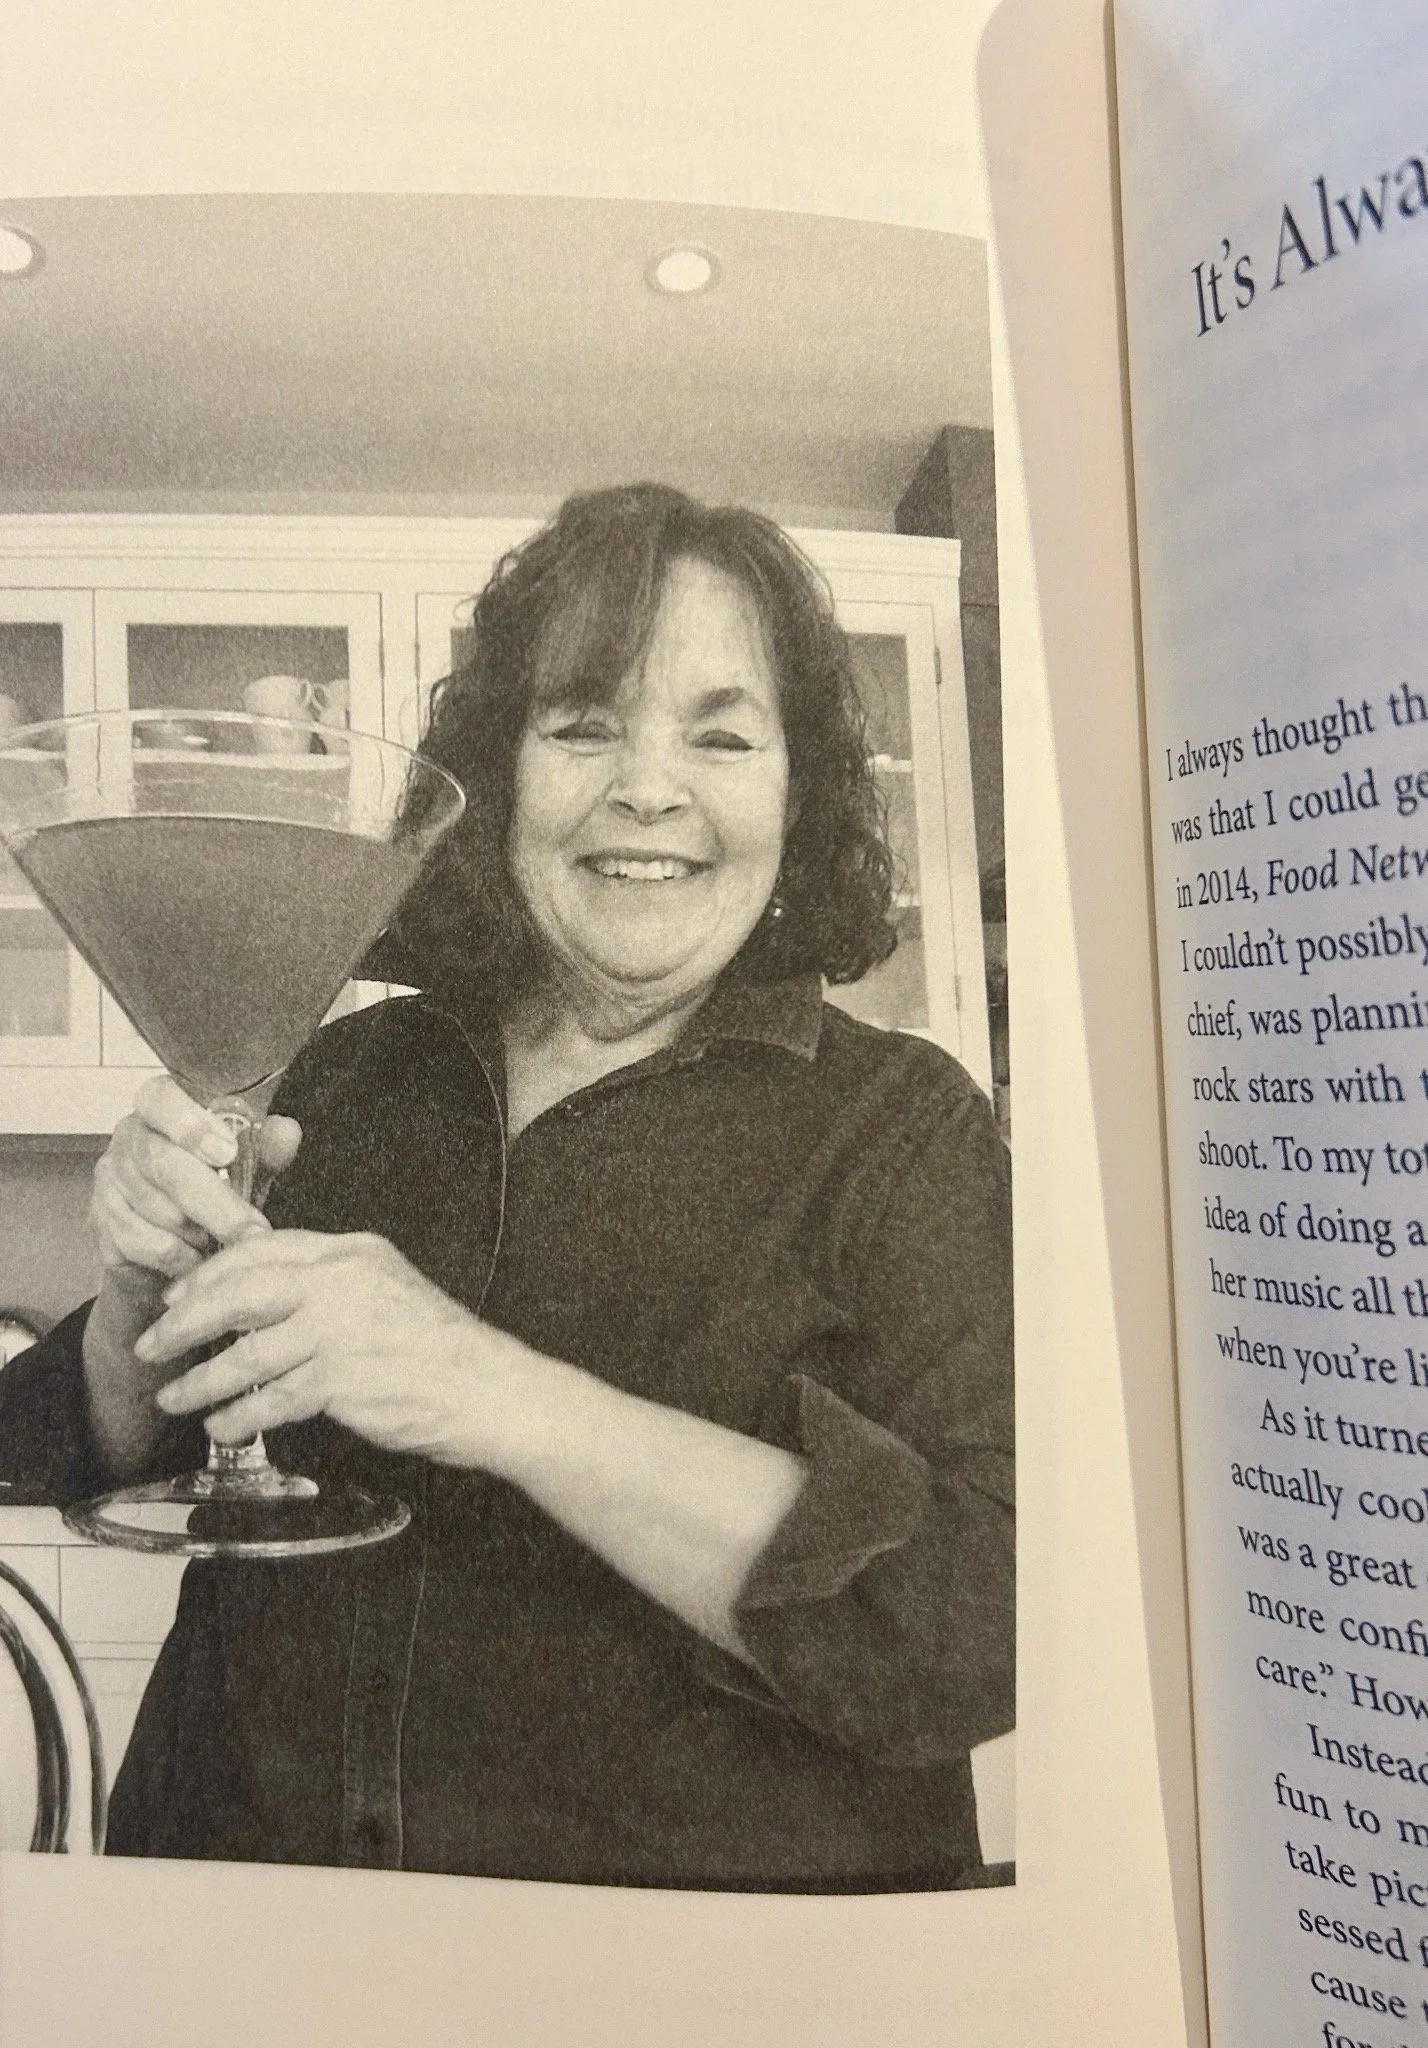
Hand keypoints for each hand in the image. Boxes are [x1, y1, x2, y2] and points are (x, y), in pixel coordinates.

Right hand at [92, 1075, 301, 1281]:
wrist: (172, 1251)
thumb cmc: (212, 1193)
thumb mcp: (246, 1167)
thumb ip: (265, 1148)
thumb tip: (286, 1133)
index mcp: (162, 1110)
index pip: (160, 1098)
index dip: (190, 1124)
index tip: (227, 1153)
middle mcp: (128, 1139)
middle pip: (165, 1165)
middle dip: (215, 1203)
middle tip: (252, 1231)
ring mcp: (110, 1181)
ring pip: (157, 1210)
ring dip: (200, 1233)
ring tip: (221, 1242)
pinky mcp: (102, 1223)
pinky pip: (145, 1243)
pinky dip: (179, 1257)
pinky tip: (195, 1257)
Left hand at [139, 1229, 493, 1460]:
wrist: (490, 1389)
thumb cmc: (441, 1348)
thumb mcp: (388, 1288)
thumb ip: (332, 1284)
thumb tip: (268, 1298)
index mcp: (350, 1252)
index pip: (259, 1249)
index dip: (209, 1274)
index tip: (178, 1295)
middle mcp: (340, 1281)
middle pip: (237, 1292)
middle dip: (184, 1320)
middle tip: (154, 1343)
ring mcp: (338, 1330)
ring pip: (245, 1352)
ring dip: (200, 1380)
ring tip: (176, 1396)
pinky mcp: (340, 1380)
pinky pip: (269, 1399)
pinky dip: (238, 1417)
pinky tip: (224, 1427)